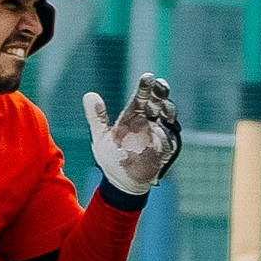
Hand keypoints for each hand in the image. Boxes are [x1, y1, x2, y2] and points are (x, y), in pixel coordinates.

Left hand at [84, 73, 180, 195]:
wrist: (121, 183)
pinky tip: (166, 126)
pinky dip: (169, 131)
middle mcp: (148, 122)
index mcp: (133, 116)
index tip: (148, 77)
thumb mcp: (100, 136)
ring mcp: (159, 134)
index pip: (141, 98)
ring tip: (164, 106)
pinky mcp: (166, 149)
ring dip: (168, 109)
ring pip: (168, 117)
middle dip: (161, 93)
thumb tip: (89, 95)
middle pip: (158, 102)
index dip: (145, 87)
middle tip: (161, 85)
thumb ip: (96, 117)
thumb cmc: (112, 158)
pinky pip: (171, 137)